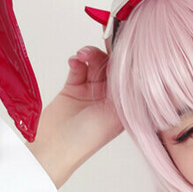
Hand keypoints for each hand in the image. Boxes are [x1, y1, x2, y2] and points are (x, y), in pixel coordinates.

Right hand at [39, 45, 123, 164]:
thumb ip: (125, 90)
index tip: (123, 46)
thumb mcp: (115, 114)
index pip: (128, 77)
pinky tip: (74, 61)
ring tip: (83, 54)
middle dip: (106, 54)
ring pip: (94, 63)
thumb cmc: (86, 139)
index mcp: (123, 106)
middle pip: (111, 67)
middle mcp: (108, 98)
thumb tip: (137, 68)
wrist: (55, 146)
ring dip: (90, 55)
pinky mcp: (72, 87)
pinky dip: (76, 61)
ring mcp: (90, 92)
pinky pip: (77, 66)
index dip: (126, 61)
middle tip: (101, 45)